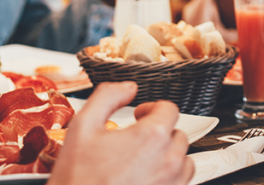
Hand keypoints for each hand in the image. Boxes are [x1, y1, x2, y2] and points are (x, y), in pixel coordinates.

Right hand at [48, 82, 191, 184]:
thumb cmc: (79, 179)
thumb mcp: (83, 127)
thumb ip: (107, 96)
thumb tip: (126, 87)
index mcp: (152, 137)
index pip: (169, 109)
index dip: (151, 108)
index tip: (139, 115)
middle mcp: (168, 161)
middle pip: (178, 134)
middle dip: (159, 132)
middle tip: (137, 139)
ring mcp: (171, 184)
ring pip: (184, 161)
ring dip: (168, 156)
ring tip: (144, 159)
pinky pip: (181, 184)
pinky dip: (169, 178)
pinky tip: (146, 178)